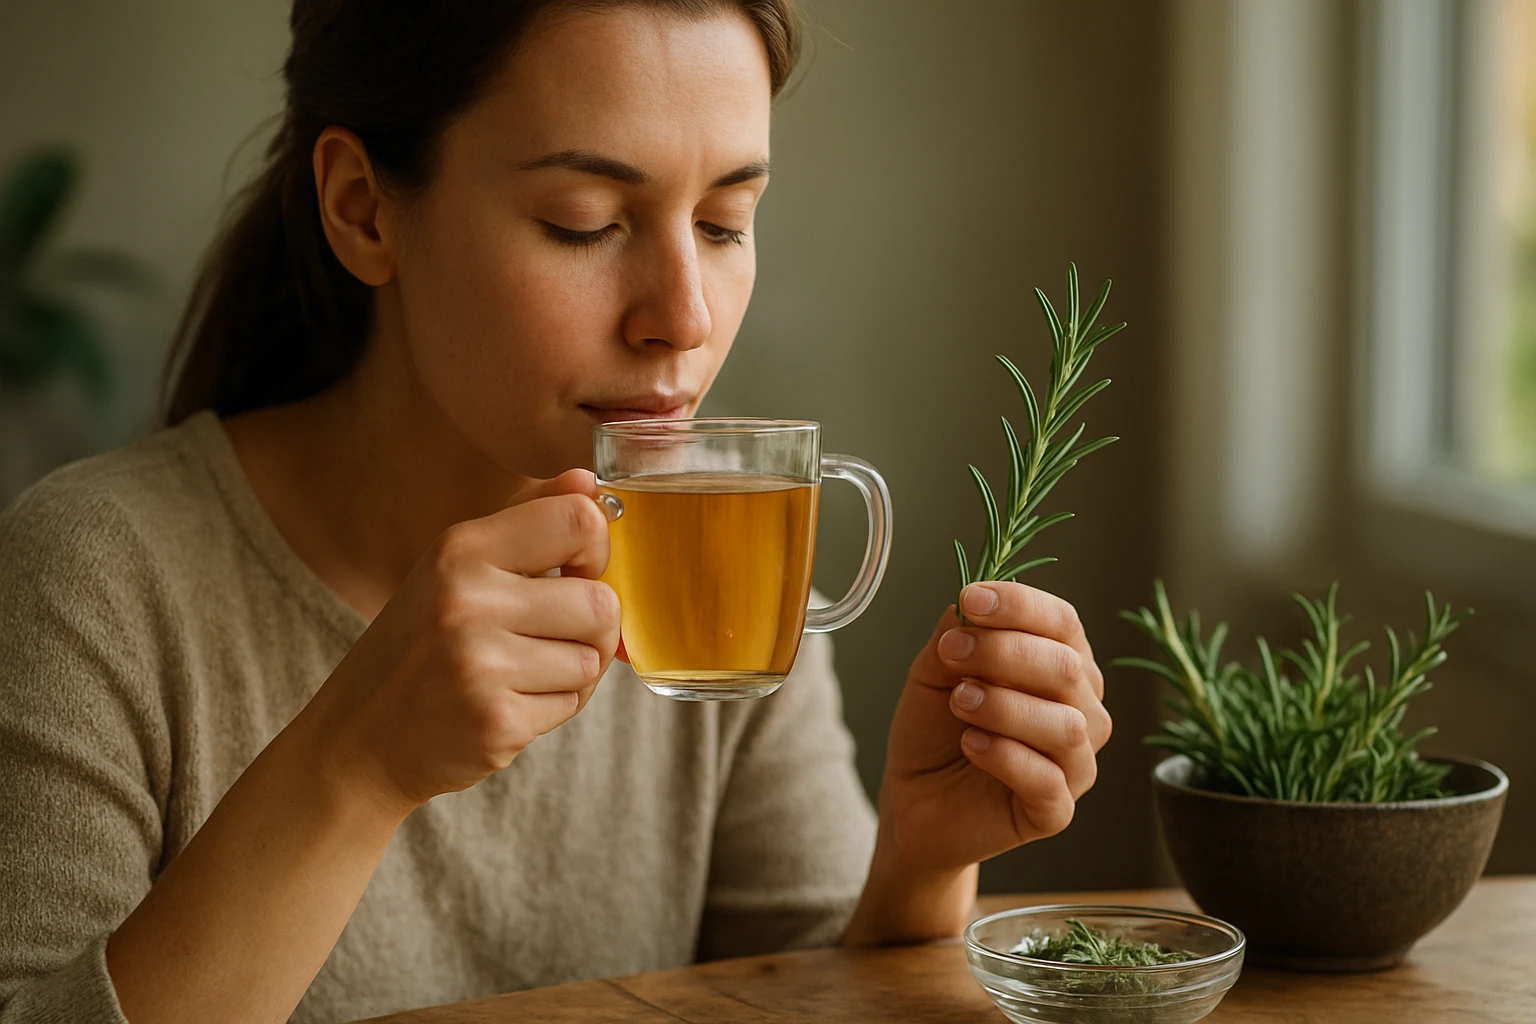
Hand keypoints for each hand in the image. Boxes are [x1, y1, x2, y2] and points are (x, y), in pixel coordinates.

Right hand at [302, 469, 620, 817]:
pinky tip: (507, 704)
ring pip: (592, 658)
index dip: (595, 550)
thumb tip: (588, 481)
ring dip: (571, 671)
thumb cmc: (419, 646)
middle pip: (600, 602)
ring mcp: (480, 664)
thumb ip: (528, 520)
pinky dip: (552, 708)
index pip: (578, 519)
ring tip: (520, 674)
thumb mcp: (456, 567)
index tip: (573, 571)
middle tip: (549, 637)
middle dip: (590, 627)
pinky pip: (572, 703)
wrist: (359, 740)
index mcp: (461, 549)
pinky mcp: (497, 721)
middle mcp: (467, 600)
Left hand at [879, 581, 1111, 872]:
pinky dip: (1005, 756)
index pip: (1062, 623)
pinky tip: (970, 745)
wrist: (914, 798)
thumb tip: (968, 604)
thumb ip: (954, 635)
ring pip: (1067, 726)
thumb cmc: (935, 732)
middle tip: (950, 653)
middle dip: (1003, 653)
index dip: (1020, 605)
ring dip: (1004, 706)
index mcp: (1060, 665)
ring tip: (960, 702)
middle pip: (1067, 668)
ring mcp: (1074, 763)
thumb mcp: (934, 671)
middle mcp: (1081, 711)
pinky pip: (1048, 781)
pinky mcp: (1056, 811)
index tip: (971, 599)